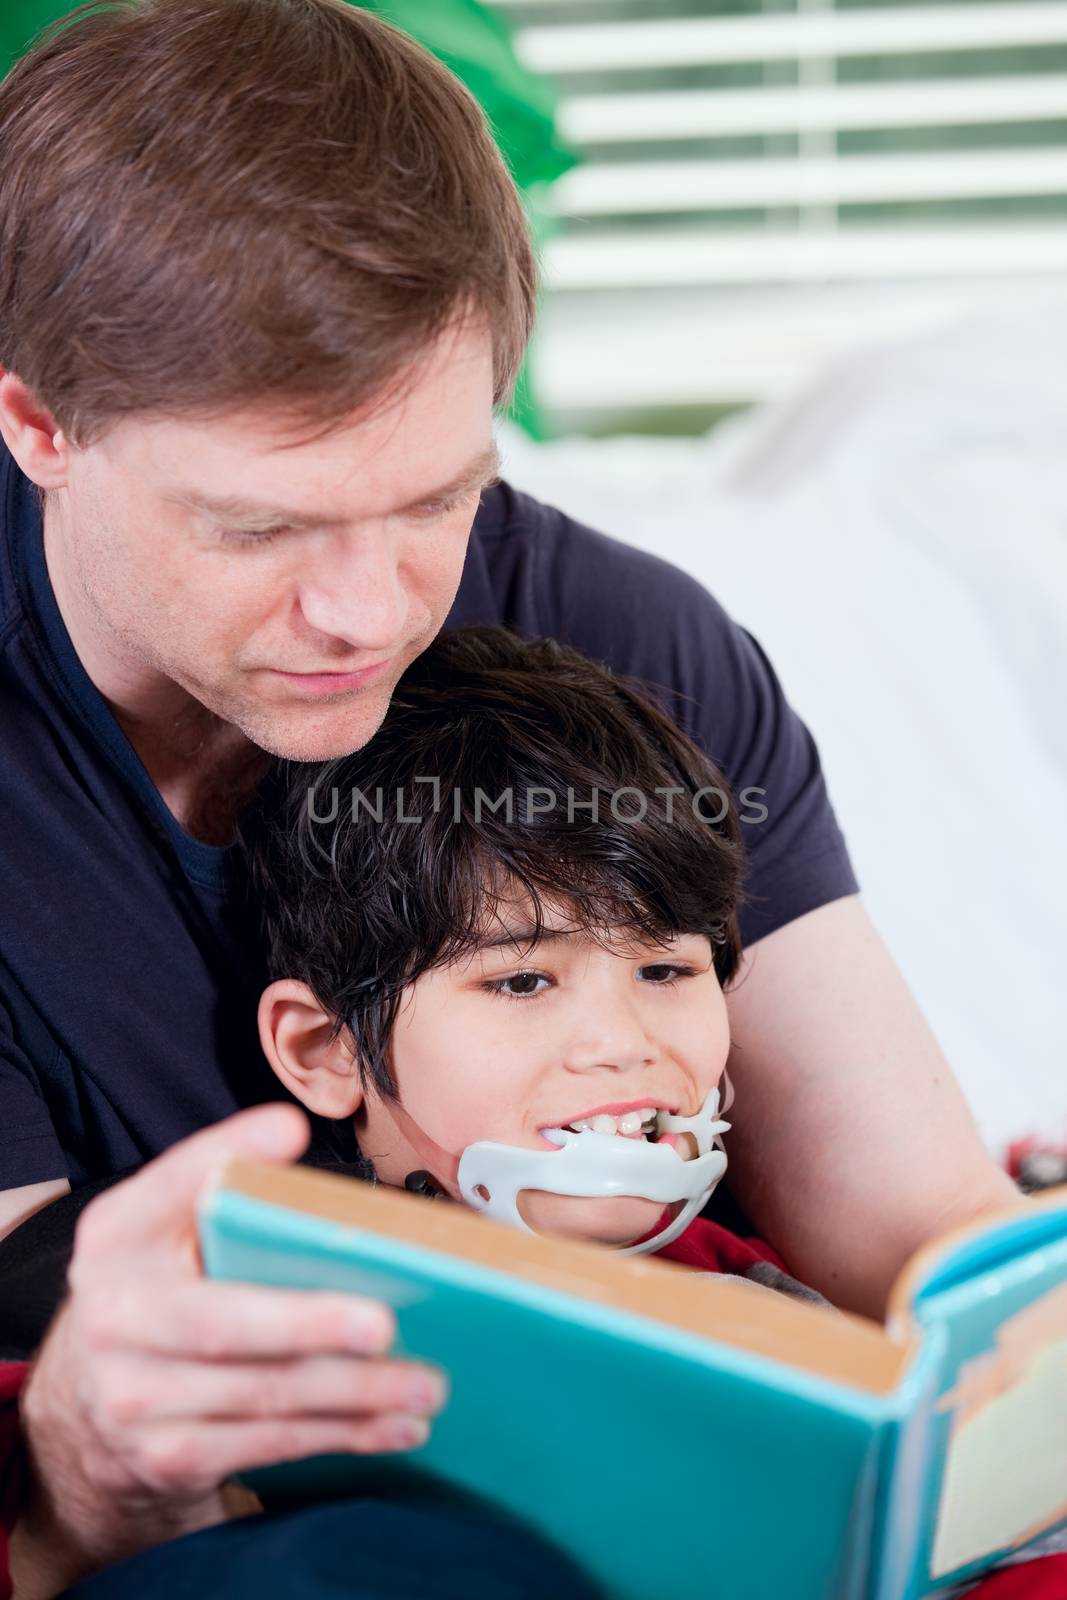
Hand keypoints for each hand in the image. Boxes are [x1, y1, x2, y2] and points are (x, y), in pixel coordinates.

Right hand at [12, 1105, 447, 1596]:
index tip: (290, 1129)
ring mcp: (136, 1395)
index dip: (227, 1154)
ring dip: (355, 1392)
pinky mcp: (168, 1456)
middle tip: (384, 1325)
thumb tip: (296, 1138)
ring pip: (262, 1394)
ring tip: (426, 1382)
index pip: (170, 1184)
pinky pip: (268, 1444)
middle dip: (309, 1325)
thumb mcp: (167, 1230)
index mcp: (119, 1234)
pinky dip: (342, 1435)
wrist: (87, 1404)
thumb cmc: (160, 1289)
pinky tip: (396, 1425)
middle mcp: (117, 1314)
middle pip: (223, 1323)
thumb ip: (224, 1189)